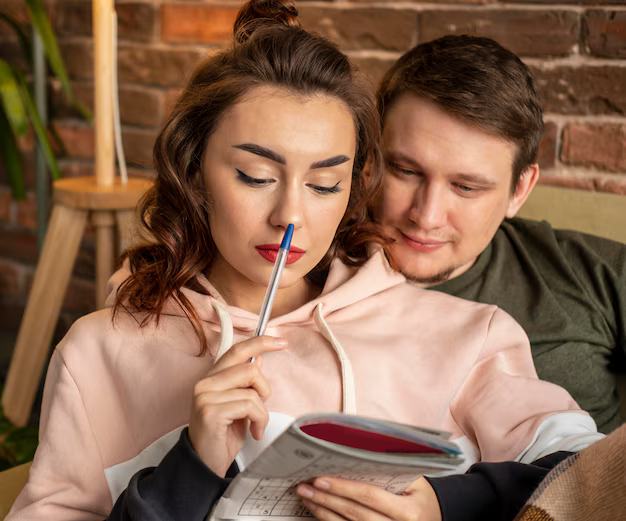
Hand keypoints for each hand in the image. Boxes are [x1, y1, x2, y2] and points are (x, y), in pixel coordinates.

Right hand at [188, 336, 287, 476]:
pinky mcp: (210, 411)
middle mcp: (205, 383)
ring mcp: (205, 396)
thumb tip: (260, 357)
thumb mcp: (240, 404)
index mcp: (212, 377)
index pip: (237, 351)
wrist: (206, 464)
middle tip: (260, 408)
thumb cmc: (224, 435)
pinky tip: (254, 433)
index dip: (260, 342)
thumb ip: (246, 381)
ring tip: (256, 425)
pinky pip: (249, 406)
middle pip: (250, 370)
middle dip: (264, 390)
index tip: (281, 342)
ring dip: (261, 411)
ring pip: (252, 391)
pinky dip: (259, 420)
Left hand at [295, 476, 441, 520]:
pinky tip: (319, 512)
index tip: (321, 479)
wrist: (435, 518)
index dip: (343, 488)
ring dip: (324, 512)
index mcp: (408, 512)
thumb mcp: (414, 482)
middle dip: (327, 499)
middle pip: (354, 514)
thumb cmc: (422, 496)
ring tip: (307, 498)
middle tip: (305, 487)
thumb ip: (389, 471)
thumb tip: (354, 455)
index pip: (369, 497)